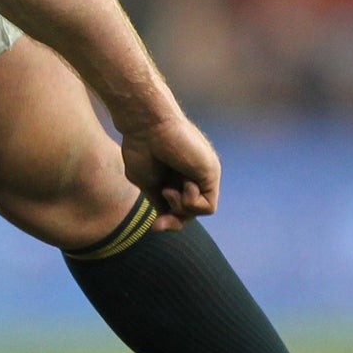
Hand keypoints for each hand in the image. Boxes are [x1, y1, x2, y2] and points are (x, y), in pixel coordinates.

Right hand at [118, 111, 219, 228]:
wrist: (146, 126)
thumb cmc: (141, 149)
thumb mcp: (147, 184)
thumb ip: (159, 203)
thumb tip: (163, 223)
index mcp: (175, 177)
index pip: (179, 207)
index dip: (170, 220)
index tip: (155, 226)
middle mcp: (192, 176)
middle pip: (190, 211)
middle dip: (175, 220)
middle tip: (159, 223)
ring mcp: (203, 174)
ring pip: (199, 210)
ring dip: (181, 207)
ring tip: (168, 189)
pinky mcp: (211, 173)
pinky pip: (208, 206)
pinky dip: (192, 202)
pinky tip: (183, 184)